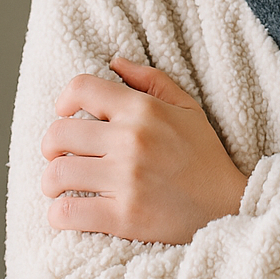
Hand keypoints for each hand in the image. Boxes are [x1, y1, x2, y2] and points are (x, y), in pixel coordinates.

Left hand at [41, 58, 248, 243]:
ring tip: (60, 186)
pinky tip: (67, 212)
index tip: (65, 115)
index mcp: (144, 110)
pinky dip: (58, 214)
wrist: (228, 206)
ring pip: (56, 174)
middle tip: (59, 155)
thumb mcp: (187, 108)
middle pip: (59, 133)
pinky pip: (67, 212)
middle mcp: (131, 140)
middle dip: (50, 146)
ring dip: (51, 182)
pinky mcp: (124, 216)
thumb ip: (152, 80)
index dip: (63, 100)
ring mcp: (126, 179)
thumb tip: (115, 62)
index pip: (81, 88)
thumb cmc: (204, 156)